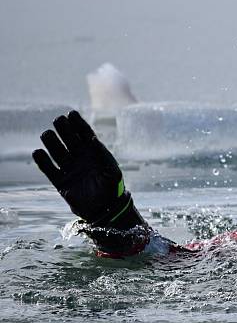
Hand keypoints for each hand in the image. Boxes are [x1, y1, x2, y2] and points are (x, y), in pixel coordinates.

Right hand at [32, 111, 143, 228]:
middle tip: (58, 120)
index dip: (77, 123)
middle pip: (69, 139)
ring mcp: (69, 169)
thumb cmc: (113, 187)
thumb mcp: (112, 170)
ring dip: (51, 142)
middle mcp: (80, 158)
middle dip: (64, 129)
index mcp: (93, 152)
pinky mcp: (60, 182)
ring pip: (57, 152)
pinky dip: (42, 162)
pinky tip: (38, 152)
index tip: (71, 113)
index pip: (84, 134)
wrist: (106, 209)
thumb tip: (91, 138)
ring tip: (47, 134)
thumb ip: (102, 154)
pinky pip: (49, 170)